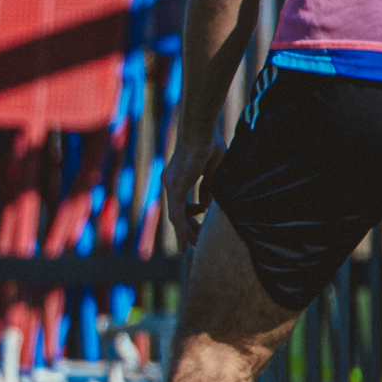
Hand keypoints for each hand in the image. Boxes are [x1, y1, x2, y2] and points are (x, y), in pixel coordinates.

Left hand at [163, 131, 225, 249]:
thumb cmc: (209, 145)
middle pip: (178, 212)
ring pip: (176, 217)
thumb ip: (208, 188)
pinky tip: (185, 245)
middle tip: (199, 241)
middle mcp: (170, 183)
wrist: (200, 133)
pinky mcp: (174, 189)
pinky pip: (176, 216)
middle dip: (189, 228)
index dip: (192, 216)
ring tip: (193, 248)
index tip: (200, 227)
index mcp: (178, 178)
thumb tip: (207, 204)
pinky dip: (181, 232)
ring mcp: (171, 186)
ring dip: (186, 234)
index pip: (182, 203)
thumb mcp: (211, 172)